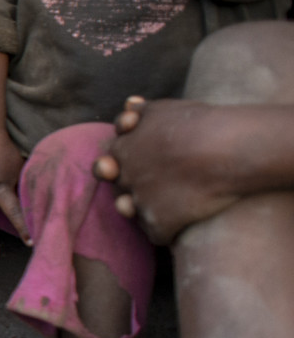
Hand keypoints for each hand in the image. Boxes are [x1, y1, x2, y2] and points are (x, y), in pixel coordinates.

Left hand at [94, 96, 248, 244]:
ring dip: (144, 208)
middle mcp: (124, 175)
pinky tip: (184, 224)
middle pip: (118, 185)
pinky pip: (156, 233)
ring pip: (132, 211)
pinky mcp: (157, 222)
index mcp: (122, 148)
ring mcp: (139, 200)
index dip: (126, 160)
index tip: (151, 159)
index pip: (112, 158)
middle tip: (157, 180)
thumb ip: (142, 111)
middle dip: (131, 183)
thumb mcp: (164, 109)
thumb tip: (129, 105)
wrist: (225, 149)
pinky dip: (169, 230)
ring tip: (170, 201)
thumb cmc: (200, 124)